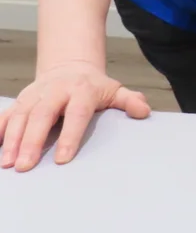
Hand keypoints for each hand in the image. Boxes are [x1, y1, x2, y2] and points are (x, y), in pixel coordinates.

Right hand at [0, 62, 150, 171]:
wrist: (69, 66)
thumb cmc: (93, 86)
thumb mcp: (114, 90)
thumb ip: (128, 101)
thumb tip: (144, 111)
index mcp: (81, 90)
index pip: (76, 113)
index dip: (70, 135)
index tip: (63, 159)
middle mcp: (55, 91)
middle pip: (42, 115)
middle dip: (33, 141)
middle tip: (26, 166)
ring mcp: (35, 95)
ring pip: (21, 116)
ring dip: (12, 140)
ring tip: (8, 163)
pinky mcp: (20, 100)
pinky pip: (6, 115)